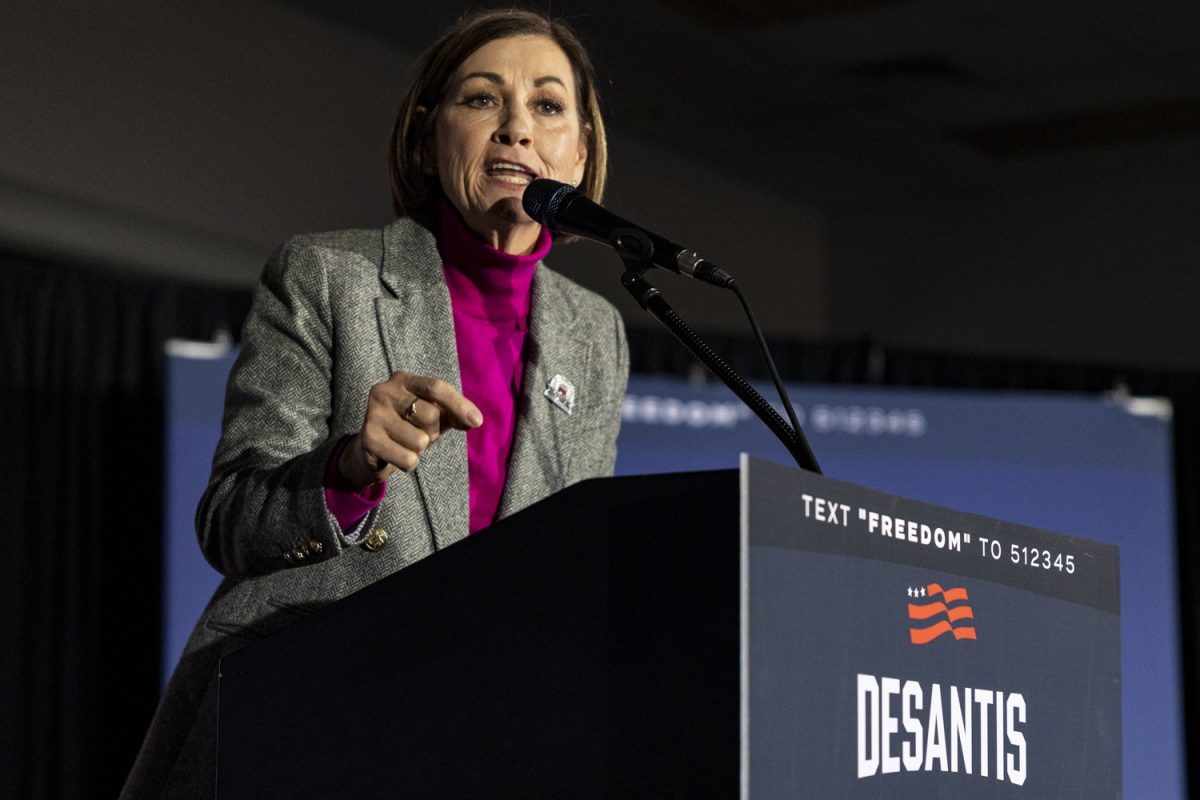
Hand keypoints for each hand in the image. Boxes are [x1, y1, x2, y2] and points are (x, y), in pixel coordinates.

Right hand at [338, 371, 482, 488]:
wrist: (370, 449)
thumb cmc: (409, 427)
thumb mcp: (435, 416)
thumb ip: (455, 414)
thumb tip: (474, 420)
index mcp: (403, 380)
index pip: (437, 387)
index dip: (459, 405)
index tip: (477, 422)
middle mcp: (385, 391)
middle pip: (431, 415)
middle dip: (433, 432)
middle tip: (419, 433)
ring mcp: (374, 414)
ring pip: (420, 441)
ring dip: (419, 450)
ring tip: (405, 443)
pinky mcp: (368, 439)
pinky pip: (408, 459)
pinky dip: (409, 463)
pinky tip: (396, 455)